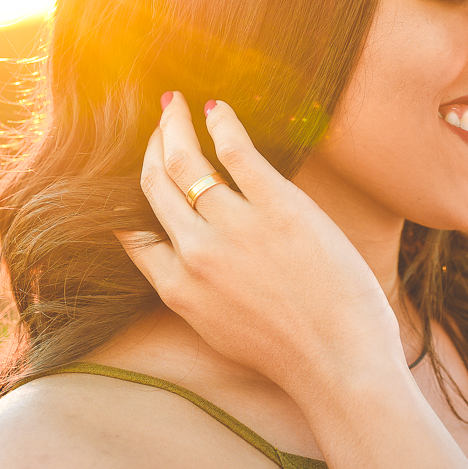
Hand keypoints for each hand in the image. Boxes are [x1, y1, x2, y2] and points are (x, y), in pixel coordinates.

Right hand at [116, 92, 405, 400]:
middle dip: (150, 147)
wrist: (339, 363)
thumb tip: (189, 261)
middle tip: (157, 122)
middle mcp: (196, 254)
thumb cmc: (292, 355)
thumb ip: (197, 294)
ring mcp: (234, 228)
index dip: (128, 198)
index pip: (133, 233)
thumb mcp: (222, 333)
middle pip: (155, 185)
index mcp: (179, 290)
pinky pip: (235, 151)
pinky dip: (221, 124)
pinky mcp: (277, 207)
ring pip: (184, 161)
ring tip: (175, 105)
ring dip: (174, 125)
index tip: (139, 173)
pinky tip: (216, 109)